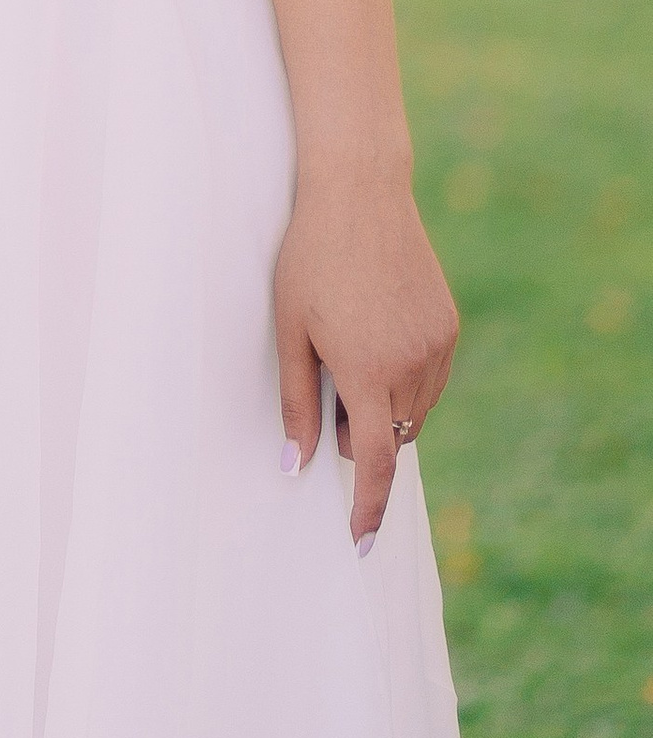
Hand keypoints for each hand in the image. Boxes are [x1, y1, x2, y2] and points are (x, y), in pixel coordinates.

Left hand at [272, 149, 458, 549]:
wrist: (358, 193)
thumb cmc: (307, 259)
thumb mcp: (288, 330)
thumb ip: (295, 402)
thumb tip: (295, 465)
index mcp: (366, 370)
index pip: (377, 462)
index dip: (369, 507)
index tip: (360, 543)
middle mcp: (412, 365)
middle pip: (391, 433)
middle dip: (362, 432)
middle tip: (329, 386)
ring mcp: (437, 345)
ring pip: (414, 410)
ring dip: (385, 407)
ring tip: (349, 351)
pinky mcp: (448, 325)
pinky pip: (431, 378)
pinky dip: (406, 379)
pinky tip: (376, 335)